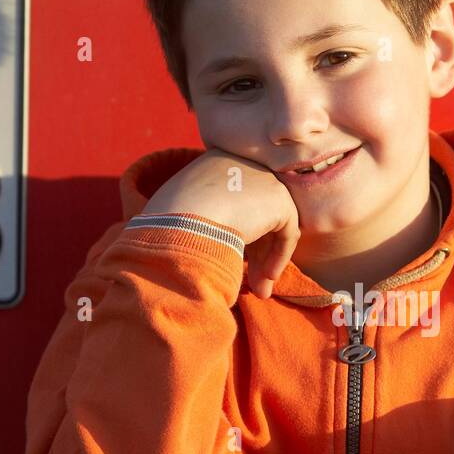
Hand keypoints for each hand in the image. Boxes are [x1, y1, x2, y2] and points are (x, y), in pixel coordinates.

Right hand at [142, 147, 300, 299]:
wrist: (181, 222)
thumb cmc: (167, 224)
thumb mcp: (178, 213)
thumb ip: (199, 218)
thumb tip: (210, 242)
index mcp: (215, 163)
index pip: (234, 201)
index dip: (235, 234)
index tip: (228, 258)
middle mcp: (241, 163)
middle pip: (255, 213)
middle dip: (255, 252)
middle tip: (251, 283)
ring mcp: (263, 177)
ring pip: (272, 224)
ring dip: (266, 259)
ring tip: (259, 291)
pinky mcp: (278, 198)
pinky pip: (286, 232)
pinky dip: (278, 257)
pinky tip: (265, 279)